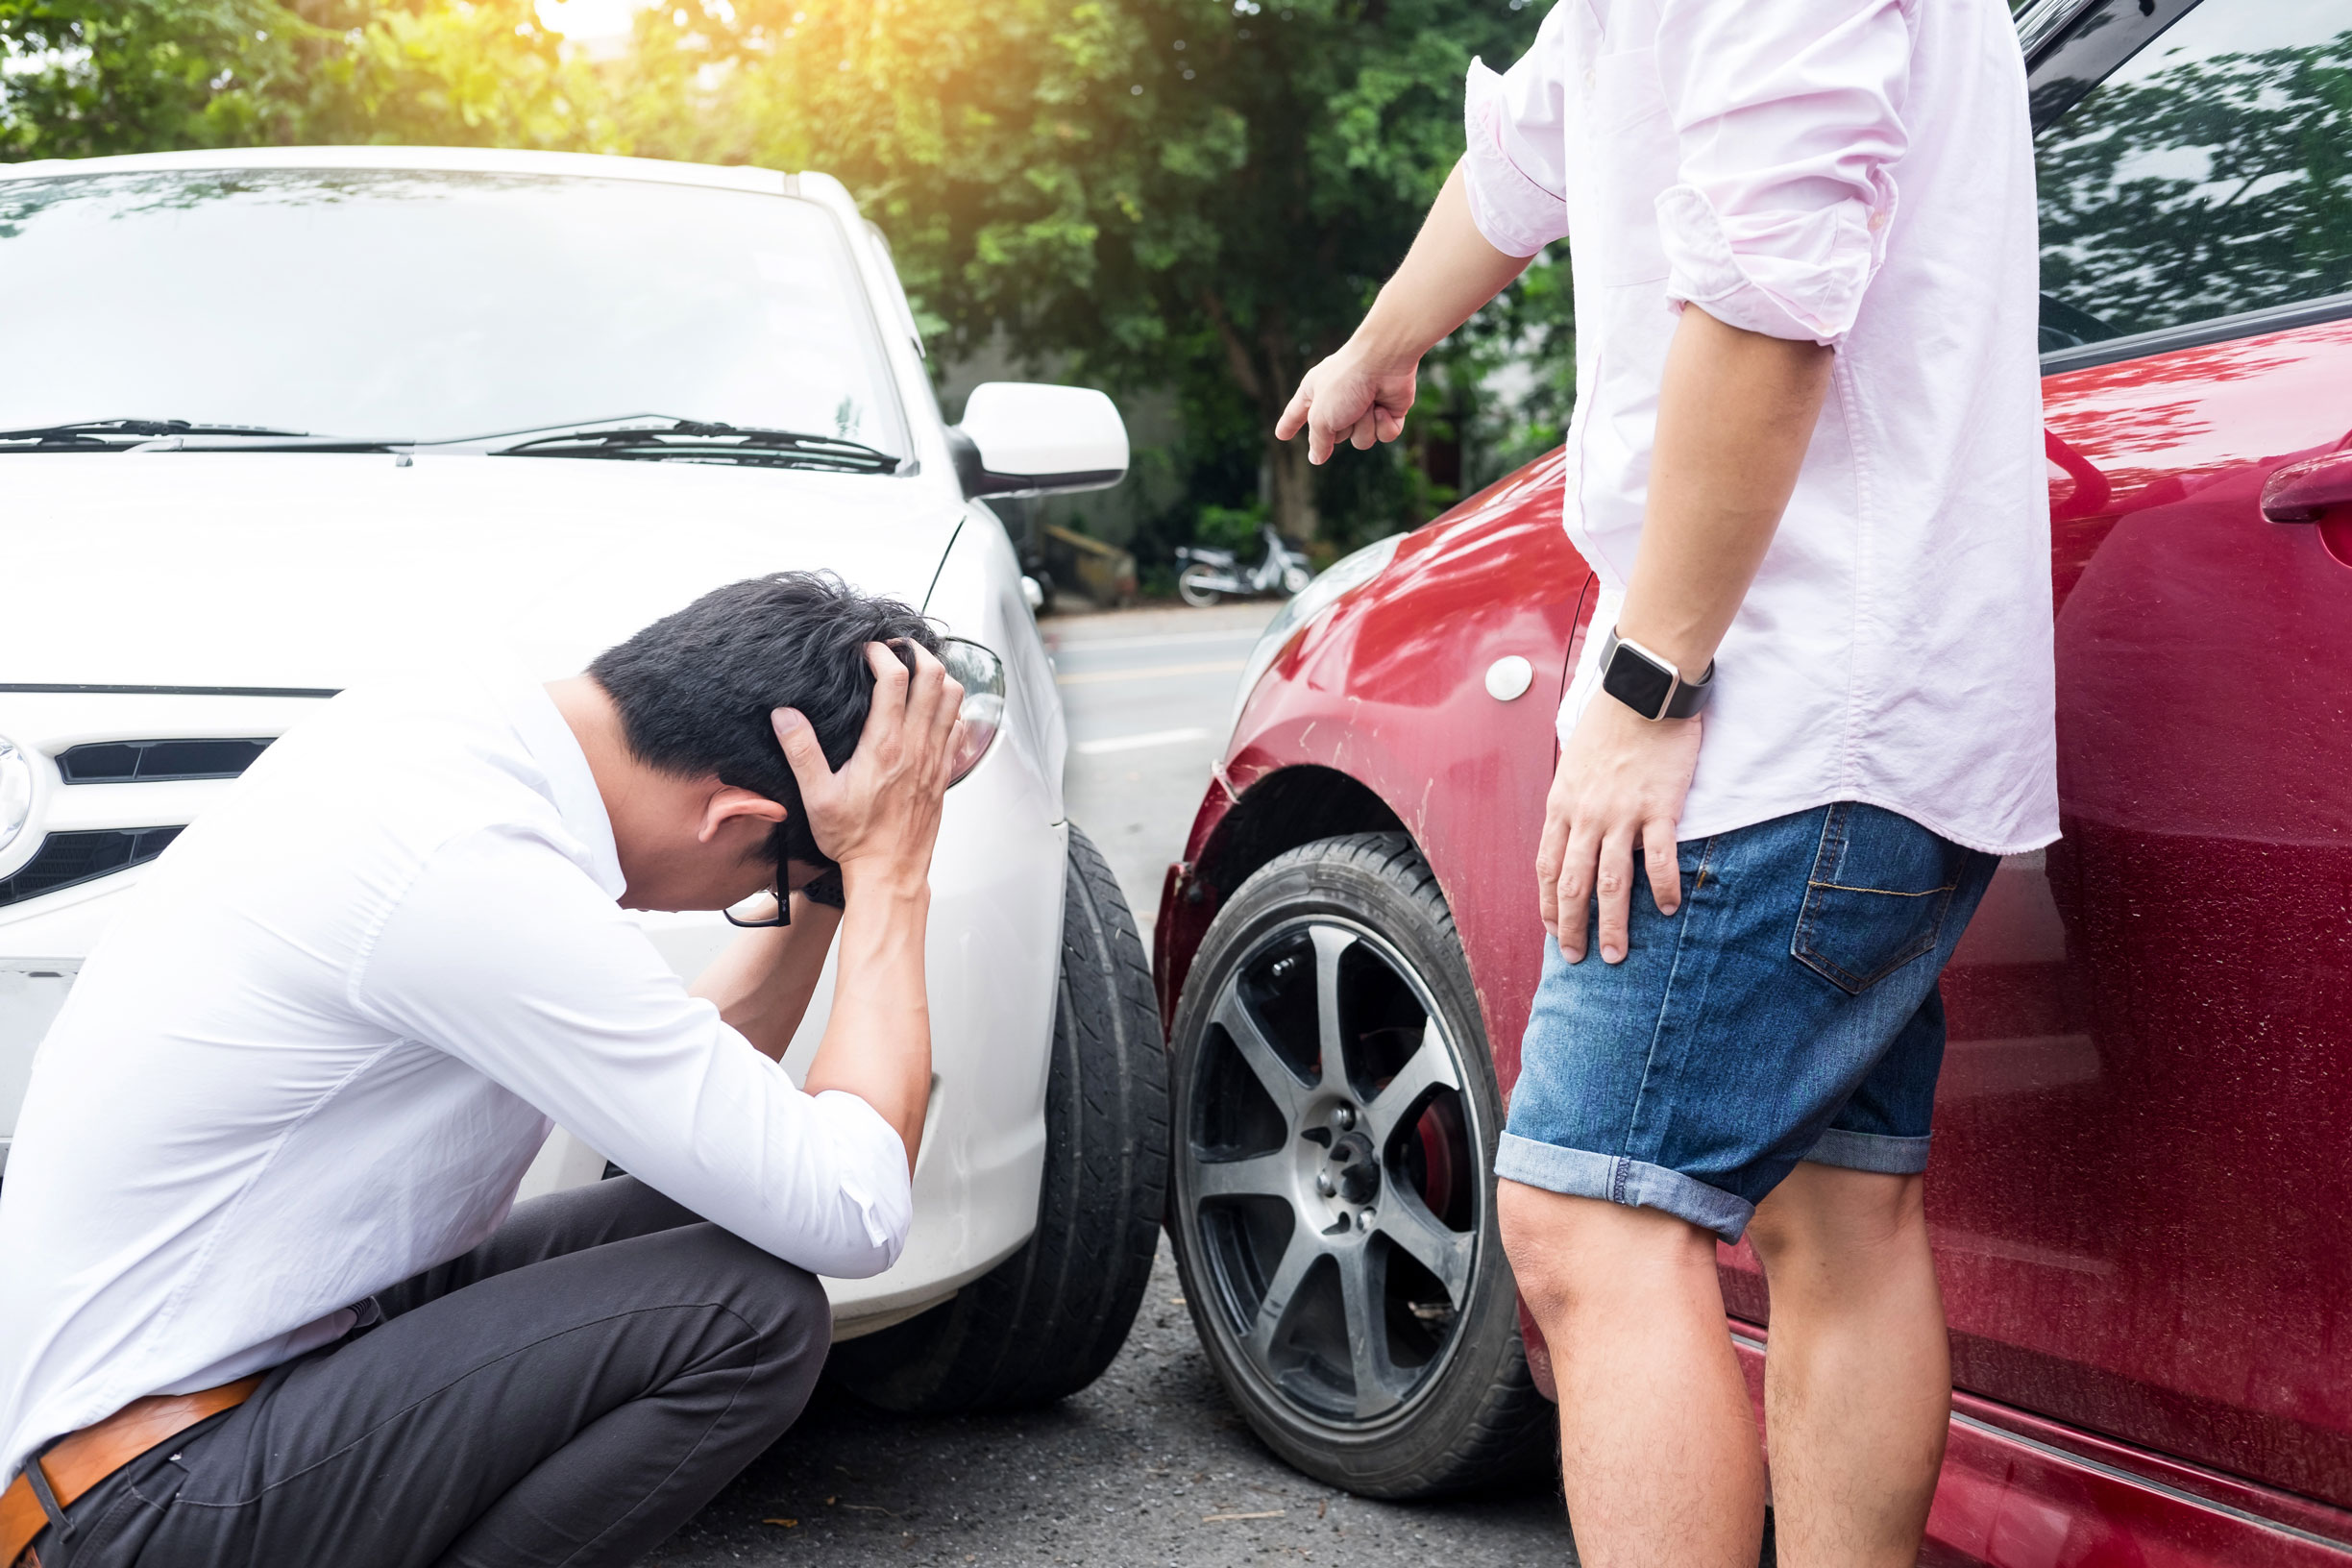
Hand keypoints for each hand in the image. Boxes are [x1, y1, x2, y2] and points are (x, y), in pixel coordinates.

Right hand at [773, 642, 964, 897]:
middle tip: (896, 648)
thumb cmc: (854, 839)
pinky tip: (931, 708)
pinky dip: (950, 706)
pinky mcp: (944, 771)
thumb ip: (801, 751)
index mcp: (884, 745)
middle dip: (916, 652)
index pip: (894, 678)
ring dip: (939, 674)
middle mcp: (916, 745)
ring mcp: (936, 758)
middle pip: (935, 676)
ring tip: (916, 669)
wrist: (889, 872)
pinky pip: (959, 726)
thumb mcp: (817, 796)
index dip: (881, 653)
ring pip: (954, 697)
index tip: (865, 650)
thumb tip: (783, 714)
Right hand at [1274, 339, 1418, 465]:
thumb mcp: (1320, 417)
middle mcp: (1339, 400)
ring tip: (1368, 404)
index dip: (1289, 425)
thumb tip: (1316, 458)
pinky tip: (1384, 407)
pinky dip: (1385, 425)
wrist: (1384, 362)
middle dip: (1343, 427)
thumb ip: (1317, 441)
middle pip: (1336, 437)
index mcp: (1315, 392)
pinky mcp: (1388, 411)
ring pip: (1362, 440)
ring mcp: (1365, 406)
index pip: (1296, 413)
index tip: (1281, 435)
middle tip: (1347, 406)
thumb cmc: (1346, 384)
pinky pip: (1384, 435)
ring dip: (1365, 426)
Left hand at [1536, 697, 1701, 963]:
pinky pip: (1660, 859)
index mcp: (1563, 805)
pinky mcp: (1658, 808)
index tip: (1553, 929)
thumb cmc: (1611, 723)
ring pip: (1611, 882)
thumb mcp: (1575, 762)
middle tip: (1579, 958)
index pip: (1547, 867)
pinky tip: (1670, 909)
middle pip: (1573, 884)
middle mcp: (1586, 815)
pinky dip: (1664, 888)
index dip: (1548, 904)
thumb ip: (1573, 799)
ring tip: (1618, 954)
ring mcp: (1622, 814)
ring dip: (1614, 924)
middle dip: (1573, 927)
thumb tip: (1572, 827)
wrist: (1643, 691)